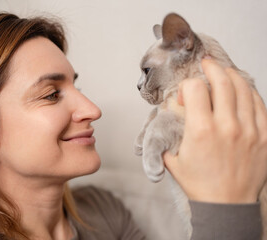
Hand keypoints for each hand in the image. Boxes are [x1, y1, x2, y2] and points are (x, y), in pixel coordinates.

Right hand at [164, 58, 266, 203]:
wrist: (226, 205)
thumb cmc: (200, 184)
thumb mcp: (172, 159)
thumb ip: (167, 136)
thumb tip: (168, 118)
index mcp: (200, 130)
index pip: (194, 88)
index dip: (186, 85)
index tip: (184, 95)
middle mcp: (226, 126)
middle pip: (222, 82)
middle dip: (212, 68)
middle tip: (207, 64)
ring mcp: (249, 130)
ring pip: (244, 89)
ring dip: (232, 76)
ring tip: (225, 73)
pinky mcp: (264, 136)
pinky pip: (260, 105)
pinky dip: (250, 93)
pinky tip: (243, 90)